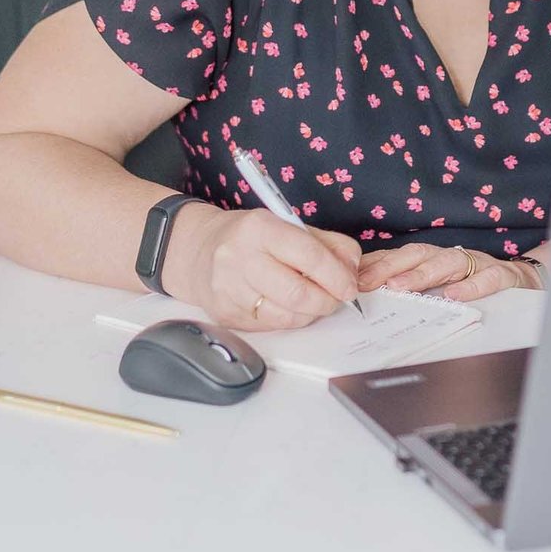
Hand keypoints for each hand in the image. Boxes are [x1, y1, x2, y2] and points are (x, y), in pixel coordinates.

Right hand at [180, 206, 361, 331]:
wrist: (198, 251)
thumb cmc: (249, 237)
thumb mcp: (288, 226)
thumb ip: (327, 244)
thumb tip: (352, 268)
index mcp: (260, 228)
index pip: (308, 255)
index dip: (336, 275)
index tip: (350, 286)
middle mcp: (240, 258)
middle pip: (297, 293)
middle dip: (327, 300)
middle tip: (337, 298)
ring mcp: (229, 289)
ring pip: (286, 315)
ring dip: (310, 313)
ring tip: (314, 301)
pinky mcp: (226, 314)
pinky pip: (271, 325)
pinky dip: (290, 319)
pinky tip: (289, 306)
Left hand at [358, 242, 535, 301]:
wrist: (525, 279)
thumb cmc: (475, 283)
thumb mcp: (441, 283)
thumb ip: (410, 284)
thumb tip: (367, 291)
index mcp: (434, 258)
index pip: (399, 256)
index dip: (375, 265)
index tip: (351, 278)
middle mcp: (452, 257)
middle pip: (417, 254)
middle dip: (389, 267)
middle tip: (366, 283)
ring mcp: (478, 263)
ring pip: (448, 263)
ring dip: (422, 274)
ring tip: (400, 288)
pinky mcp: (503, 275)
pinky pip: (488, 278)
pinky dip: (471, 286)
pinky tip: (454, 295)